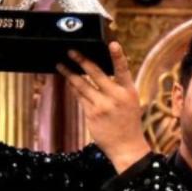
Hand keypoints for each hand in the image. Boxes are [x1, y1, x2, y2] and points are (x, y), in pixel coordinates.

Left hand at [57, 42, 150, 173]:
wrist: (127, 146)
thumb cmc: (129, 122)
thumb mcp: (131, 102)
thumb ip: (119, 87)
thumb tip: (101, 72)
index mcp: (128, 91)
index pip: (123, 70)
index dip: (118, 56)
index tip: (112, 44)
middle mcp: (115, 97)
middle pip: (96, 74)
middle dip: (82, 60)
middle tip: (71, 51)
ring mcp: (102, 106)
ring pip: (82, 85)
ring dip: (70, 74)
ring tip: (61, 64)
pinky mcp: (91, 114)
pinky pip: (80, 97)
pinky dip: (74, 88)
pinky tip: (68, 81)